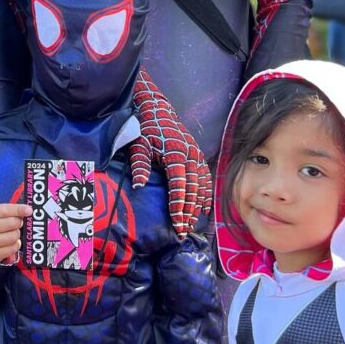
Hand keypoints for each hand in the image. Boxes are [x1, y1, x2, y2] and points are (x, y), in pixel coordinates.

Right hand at [0, 203, 31, 263]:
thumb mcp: (0, 213)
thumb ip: (13, 210)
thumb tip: (28, 211)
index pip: (5, 211)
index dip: (19, 210)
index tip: (29, 211)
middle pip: (12, 223)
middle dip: (19, 222)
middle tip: (18, 223)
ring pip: (14, 237)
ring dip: (17, 234)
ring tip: (12, 233)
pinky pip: (13, 248)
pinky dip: (16, 245)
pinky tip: (11, 242)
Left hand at [131, 70, 211, 238]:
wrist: (159, 111)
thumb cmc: (146, 130)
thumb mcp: (138, 145)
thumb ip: (139, 165)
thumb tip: (139, 187)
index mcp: (176, 154)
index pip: (179, 186)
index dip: (178, 207)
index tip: (177, 224)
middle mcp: (191, 156)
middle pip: (192, 190)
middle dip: (188, 212)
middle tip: (183, 232)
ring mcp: (197, 157)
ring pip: (201, 187)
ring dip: (197, 207)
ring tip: (191, 225)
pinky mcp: (199, 157)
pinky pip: (206, 179)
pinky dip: (206, 195)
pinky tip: (204, 209)